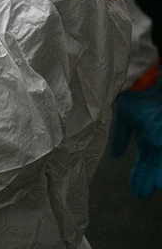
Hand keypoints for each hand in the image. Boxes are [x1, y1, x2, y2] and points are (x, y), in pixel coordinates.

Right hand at [110, 79, 161, 197]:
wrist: (143, 80)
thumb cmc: (133, 96)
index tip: (138, 192)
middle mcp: (156, 140)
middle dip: (148, 177)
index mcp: (146, 139)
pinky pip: (158, 137)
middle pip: (154, 161)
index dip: (139, 176)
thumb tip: (114, 156)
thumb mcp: (124, 118)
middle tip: (144, 193)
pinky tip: (154, 154)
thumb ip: (121, 137)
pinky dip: (156, 147)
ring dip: (156, 170)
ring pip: (160, 155)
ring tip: (155, 185)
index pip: (144, 162)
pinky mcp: (160, 129)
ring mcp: (160, 133)